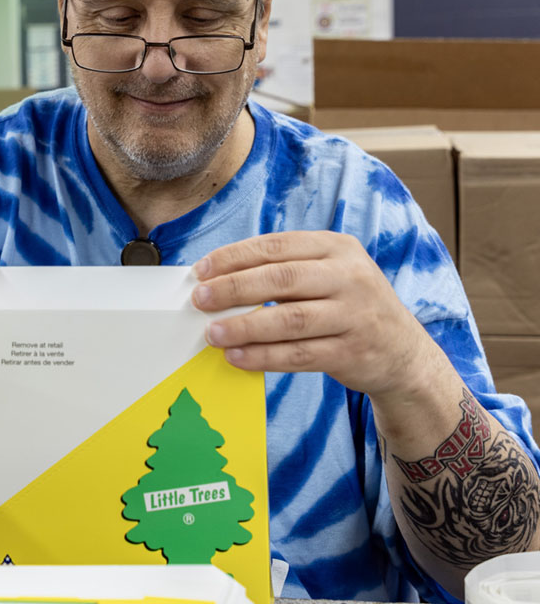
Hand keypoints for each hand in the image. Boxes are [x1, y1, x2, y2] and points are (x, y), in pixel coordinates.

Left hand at [191, 231, 432, 398]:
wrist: (403, 351)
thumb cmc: (348, 304)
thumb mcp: (329, 272)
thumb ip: (284, 269)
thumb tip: (220, 277)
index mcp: (338, 247)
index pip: (277, 246)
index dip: (235, 257)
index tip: (201, 270)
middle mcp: (349, 277)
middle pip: (281, 279)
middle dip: (233, 288)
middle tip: (200, 299)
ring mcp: (354, 316)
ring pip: (289, 319)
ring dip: (244, 326)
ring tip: (212, 332)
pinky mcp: (353, 353)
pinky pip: (300, 355)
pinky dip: (264, 356)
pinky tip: (237, 357)